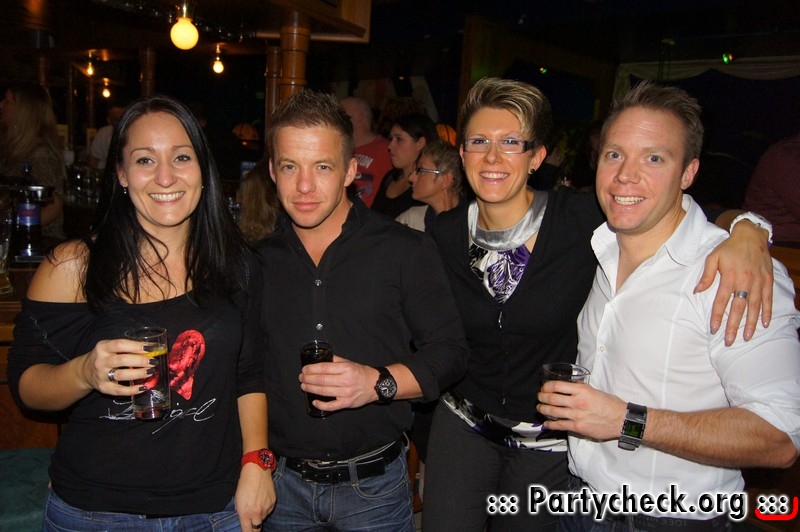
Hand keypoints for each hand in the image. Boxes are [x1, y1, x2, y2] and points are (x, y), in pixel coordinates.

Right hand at [79, 338, 157, 395]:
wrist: (85, 372)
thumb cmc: (104, 357)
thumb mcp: (110, 347)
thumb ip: (127, 347)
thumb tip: (153, 348)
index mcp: (103, 347)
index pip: (121, 344)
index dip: (137, 346)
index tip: (151, 347)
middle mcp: (101, 361)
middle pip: (122, 360)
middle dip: (140, 361)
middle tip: (153, 361)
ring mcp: (101, 375)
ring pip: (122, 375)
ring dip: (138, 373)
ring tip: (151, 372)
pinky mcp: (103, 388)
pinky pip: (119, 390)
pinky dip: (133, 390)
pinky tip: (144, 387)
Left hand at [235, 463, 275, 530]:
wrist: (257, 470)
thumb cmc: (244, 484)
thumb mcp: (237, 500)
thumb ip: (241, 513)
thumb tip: (245, 520)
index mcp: (245, 513)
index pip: (247, 531)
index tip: (247, 531)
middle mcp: (257, 513)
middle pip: (257, 528)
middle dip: (254, 526)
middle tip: (252, 519)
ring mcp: (266, 508)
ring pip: (263, 518)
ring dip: (260, 515)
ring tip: (257, 503)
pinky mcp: (273, 502)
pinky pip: (269, 510)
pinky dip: (265, 508)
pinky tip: (262, 499)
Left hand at [299, 355, 378, 412]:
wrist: (375, 385)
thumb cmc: (361, 373)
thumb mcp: (349, 363)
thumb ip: (336, 360)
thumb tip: (320, 357)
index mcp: (346, 368)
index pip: (324, 368)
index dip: (312, 369)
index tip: (304, 369)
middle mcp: (346, 380)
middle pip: (322, 380)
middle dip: (308, 379)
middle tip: (301, 377)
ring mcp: (346, 393)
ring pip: (324, 391)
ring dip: (311, 389)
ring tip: (304, 386)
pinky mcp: (347, 403)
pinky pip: (331, 406)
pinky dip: (321, 404)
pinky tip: (314, 401)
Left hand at [536, 380, 625, 440]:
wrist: (621, 420)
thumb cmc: (610, 404)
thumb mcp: (594, 390)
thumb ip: (580, 389)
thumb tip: (569, 388)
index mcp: (582, 390)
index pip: (557, 385)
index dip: (546, 386)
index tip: (544, 388)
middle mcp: (577, 401)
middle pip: (552, 398)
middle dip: (542, 397)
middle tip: (539, 397)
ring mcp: (576, 415)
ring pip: (553, 411)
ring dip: (543, 409)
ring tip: (540, 408)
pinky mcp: (578, 427)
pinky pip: (560, 425)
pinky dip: (550, 424)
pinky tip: (546, 423)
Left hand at [695, 221, 772, 344]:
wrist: (751, 236)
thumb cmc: (729, 248)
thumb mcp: (712, 258)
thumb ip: (706, 276)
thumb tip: (697, 291)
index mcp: (730, 277)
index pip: (721, 301)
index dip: (717, 316)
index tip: (714, 329)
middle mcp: (745, 282)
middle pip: (738, 308)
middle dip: (734, 326)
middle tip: (729, 340)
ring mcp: (758, 282)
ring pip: (754, 307)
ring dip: (750, 323)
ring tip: (746, 337)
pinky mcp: (767, 280)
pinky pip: (768, 299)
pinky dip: (767, 312)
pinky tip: (764, 323)